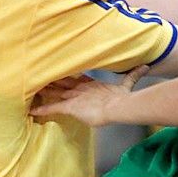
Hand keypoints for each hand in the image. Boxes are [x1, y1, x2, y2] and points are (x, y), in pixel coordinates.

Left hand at [30, 66, 148, 125]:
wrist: (118, 107)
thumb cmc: (122, 98)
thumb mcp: (128, 84)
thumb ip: (134, 75)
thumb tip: (147, 65)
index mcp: (91, 84)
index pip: (76, 77)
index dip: (67, 73)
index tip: (59, 69)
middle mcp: (80, 89)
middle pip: (62, 82)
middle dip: (51, 79)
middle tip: (38, 75)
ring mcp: (74, 97)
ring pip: (55, 92)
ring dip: (44, 91)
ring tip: (30, 89)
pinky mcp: (70, 107)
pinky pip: (53, 108)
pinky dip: (43, 109)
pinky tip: (31, 112)